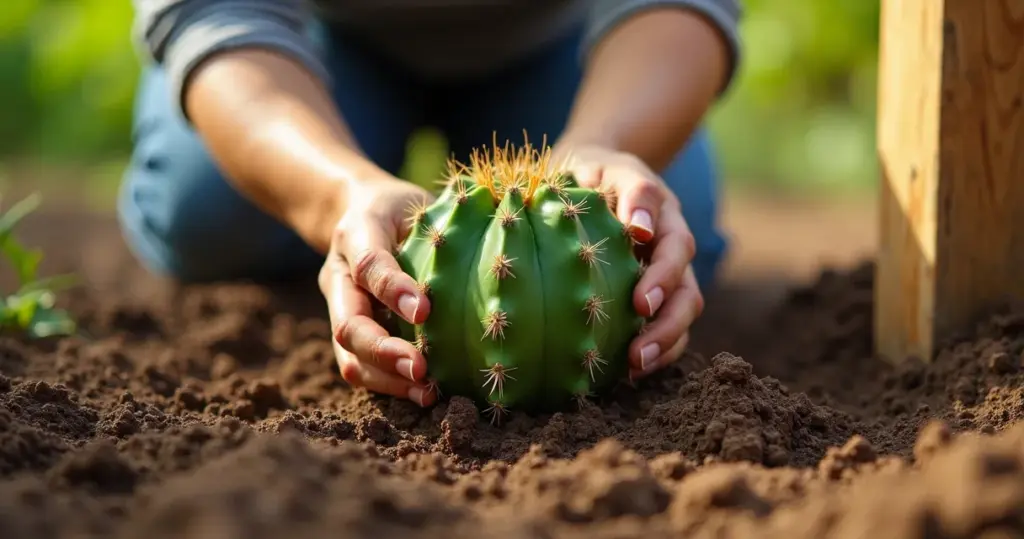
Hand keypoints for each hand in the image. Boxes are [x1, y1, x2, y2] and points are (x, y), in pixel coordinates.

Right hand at [317, 174, 437, 406]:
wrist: (355, 213)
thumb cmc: (401, 208)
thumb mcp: (416, 199)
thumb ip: (445, 214)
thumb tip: (505, 224)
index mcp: (356, 234)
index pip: (368, 263)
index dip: (393, 288)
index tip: (425, 310)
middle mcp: (339, 276)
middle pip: (347, 325)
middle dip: (383, 351)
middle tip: (420, 369)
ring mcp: (339, 309)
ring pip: (349, 356)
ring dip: (387, 379)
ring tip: (426, 392)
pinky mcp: (349, 335)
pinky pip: (361, 369)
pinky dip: (391, 386)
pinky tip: (426, 393)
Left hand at [553, 143, 704, 380]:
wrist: (590, 176)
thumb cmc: (592, 173)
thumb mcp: (607, 169)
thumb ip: (631, 191)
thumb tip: (641, 229)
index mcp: (665, 217)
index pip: (675, 249)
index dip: (663, 277)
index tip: (640, 304)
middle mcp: (673, 251)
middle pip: (688, 293)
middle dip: (668, 325)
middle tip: (638, 352)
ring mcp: (668, 277)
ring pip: (683, 316)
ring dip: (664, 344)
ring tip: (635, 367)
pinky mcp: (655, 298)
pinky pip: (667, 330)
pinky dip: (656, 352)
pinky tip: (627, 372)